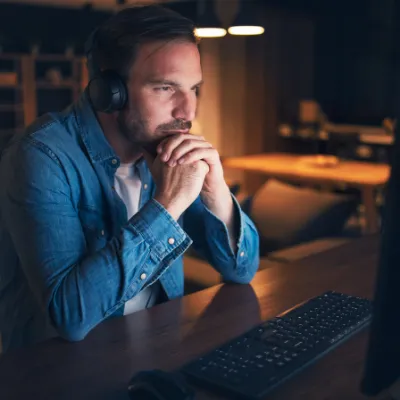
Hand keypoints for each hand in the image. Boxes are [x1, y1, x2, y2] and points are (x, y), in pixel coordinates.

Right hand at [142, 149, 208, 219]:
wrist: (169, 199)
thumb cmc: (163, 186)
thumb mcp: (153, 168)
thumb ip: (150, 156)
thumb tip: (144, 148)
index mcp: (168, 150)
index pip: (180, 147)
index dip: (181, 157)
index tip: (178, 169)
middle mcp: (179, 152)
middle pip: (190, 152)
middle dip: (189, 162)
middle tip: (183, 176)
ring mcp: (189, 158)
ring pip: (198, 159)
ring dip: (195, 168)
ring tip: (187, 178)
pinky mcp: (199, 166)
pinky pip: (205, 166)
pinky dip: (201, 174)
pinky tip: (194, 181)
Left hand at [156, 134, 236, 250]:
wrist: (204, 188)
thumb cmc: (187, 178)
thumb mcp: (171, 167)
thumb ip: (158, 158)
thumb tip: (142, 148)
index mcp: (188, 142)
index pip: (175, 136)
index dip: (165, 142)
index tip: (157, 152)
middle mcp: (197, 141)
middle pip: (183, 136)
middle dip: (171, 146)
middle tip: (163, 158)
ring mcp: (206, 146)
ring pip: (191, 142)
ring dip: (179, 151)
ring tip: (172, 162)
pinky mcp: (213, 154)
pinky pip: (202, 151)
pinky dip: (191, 155)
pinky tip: (182, 163)